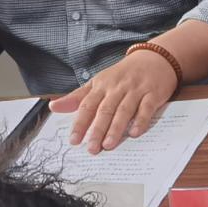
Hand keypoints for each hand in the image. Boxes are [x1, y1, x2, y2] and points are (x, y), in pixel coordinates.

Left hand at [49, 47, 178, 151]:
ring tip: (108, 145)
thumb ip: (77, 97)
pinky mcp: (153, 94)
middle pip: (105, 110)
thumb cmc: (122, 75)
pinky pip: (146, 108)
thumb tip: (54, 106)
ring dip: (116, 128)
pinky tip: (134, 133)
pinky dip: (140, 121)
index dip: (80, 123)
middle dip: (97, 130)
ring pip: (124, 110)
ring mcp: (135, 90)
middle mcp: (117, 88)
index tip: (74, 140)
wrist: (154, 58)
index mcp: (101, 85)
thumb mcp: (98, 82)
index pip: (87, 105)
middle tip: (92, 148)